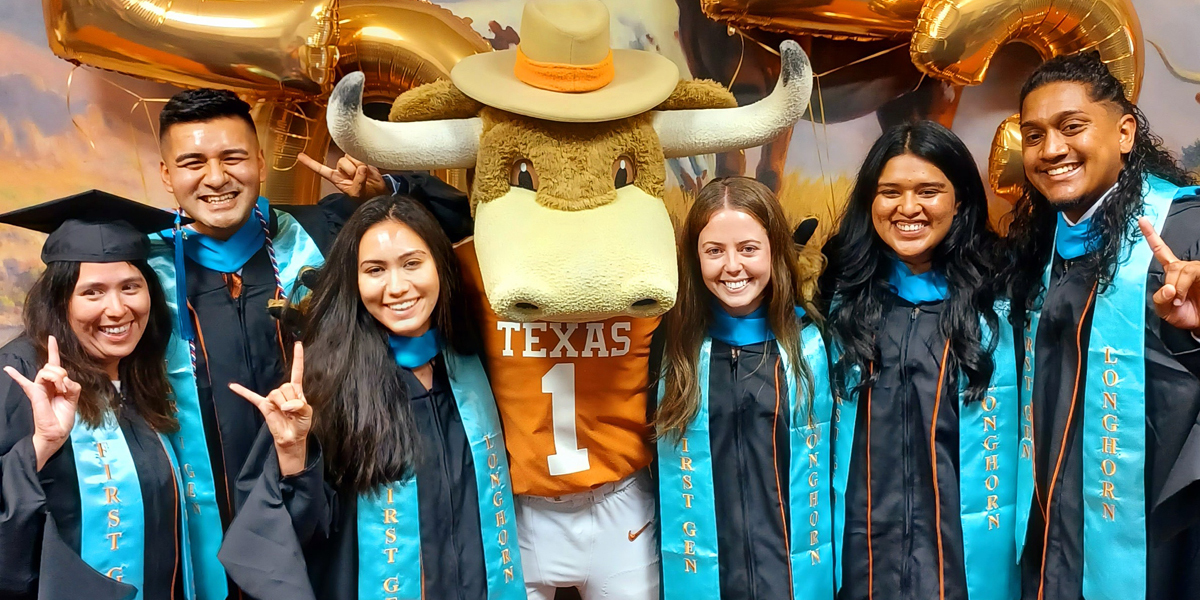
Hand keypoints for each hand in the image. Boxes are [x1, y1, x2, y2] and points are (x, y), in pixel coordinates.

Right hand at [3, 336, 80, 470]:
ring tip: (60, 390)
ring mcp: (39, 388)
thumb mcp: (74, 400)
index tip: (52, 338)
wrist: (55, 434)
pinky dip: (16, 376)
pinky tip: (8, 369)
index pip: (55, 364)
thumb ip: (72, 387)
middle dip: (63, 374)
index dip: (54, 351)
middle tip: (65, 389)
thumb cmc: (63, 418)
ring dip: (58, 377)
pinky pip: (24, 382)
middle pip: (54, 366)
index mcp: (57, 384)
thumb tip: (65, 379)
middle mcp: (47, 384)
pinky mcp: (34, 394)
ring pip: (48, 370)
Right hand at [230, 342, 312, 475]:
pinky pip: (252, 397)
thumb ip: (300, 406)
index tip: (298, 344)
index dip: (298, 358)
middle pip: (284, 387)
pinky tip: (233, 386)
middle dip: (290, 400)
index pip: (297, 371)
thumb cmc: (301, 424)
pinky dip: (243, 392)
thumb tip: (286, 405)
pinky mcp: (264, 406)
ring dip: (281, 404)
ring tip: (284, 413)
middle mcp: (284, 391)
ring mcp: (273, 398)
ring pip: (275, 393)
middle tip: (292, 411)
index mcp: (296, 390)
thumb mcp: (307, 413)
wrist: (292, 438)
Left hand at [297, 152, 386, 200]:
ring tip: (364, 174)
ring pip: (351, 157)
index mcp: (335, 177)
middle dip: (351, 170)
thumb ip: (358, 182)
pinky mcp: (361, 158)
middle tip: (358, 178)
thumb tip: (362, 168)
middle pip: (342, 161)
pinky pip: (361, 154)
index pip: (320, 169)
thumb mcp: (358, 193)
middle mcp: (342, 168)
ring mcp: (352, 163)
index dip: (310, 163)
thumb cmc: (365, 195)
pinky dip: (365, 161)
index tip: (299, 156)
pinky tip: (368, 168)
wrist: (378, 191)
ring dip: (359, 165)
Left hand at [1140, 217, 1199, 331]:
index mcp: (1173, 272)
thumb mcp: (1164, 311)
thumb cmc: (1183, 315)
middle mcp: (1186, 268)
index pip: (1161, 250)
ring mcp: (1198, 271)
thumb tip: (1168, 288)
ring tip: (1180, 300)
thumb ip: (1160, 299)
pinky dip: (1184, 286)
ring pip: (1185, 269)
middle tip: (1174, 300)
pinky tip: (1185, 296)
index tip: (1141, 219)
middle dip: (1171, 284)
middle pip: (1174, 266)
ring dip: (1179, 287)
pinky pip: (1194, 272)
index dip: (1151, 235)